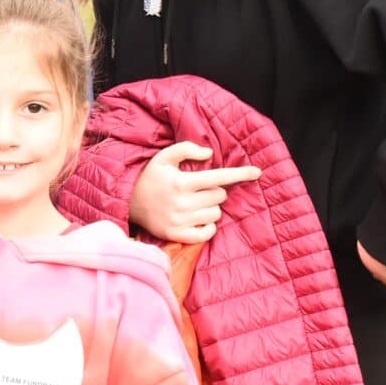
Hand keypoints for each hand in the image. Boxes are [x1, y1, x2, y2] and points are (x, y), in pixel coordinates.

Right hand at [127, 142, 259, 242]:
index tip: (257, 172)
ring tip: (195, 204)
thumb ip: (186, 149)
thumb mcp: (164, 157)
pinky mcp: (177, 235)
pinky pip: (207, 232)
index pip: (219, 177)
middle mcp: (182, 202)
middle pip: (220, 196)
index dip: (240, 174)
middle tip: (200, 189)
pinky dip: (208, 226)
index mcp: (181, 182)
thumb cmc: (150, 177)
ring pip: (215, 214)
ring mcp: (180, 221)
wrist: (127, 203)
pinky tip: (198, 218)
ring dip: (211, 208)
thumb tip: (209, 154)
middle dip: (215, 191)